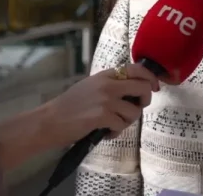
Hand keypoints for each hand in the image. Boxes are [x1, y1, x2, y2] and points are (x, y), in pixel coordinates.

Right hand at [41, 63, 158, 147]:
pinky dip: (115, 133)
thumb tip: (134, 90)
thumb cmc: (69, 106)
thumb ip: (111, 85)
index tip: (153, 88)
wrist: (49, 121)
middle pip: (143, 88)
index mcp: (106, 75)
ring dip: (127, 122)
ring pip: (135, 111)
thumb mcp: (91, 87)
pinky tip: (104, 133)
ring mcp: (106, 100)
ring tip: (112, 125)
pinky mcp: (102, 116)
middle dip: (144, 101)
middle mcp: (108, 84)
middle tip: (135, 109)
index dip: (150, 78)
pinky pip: (122, 125)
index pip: (136, 69)